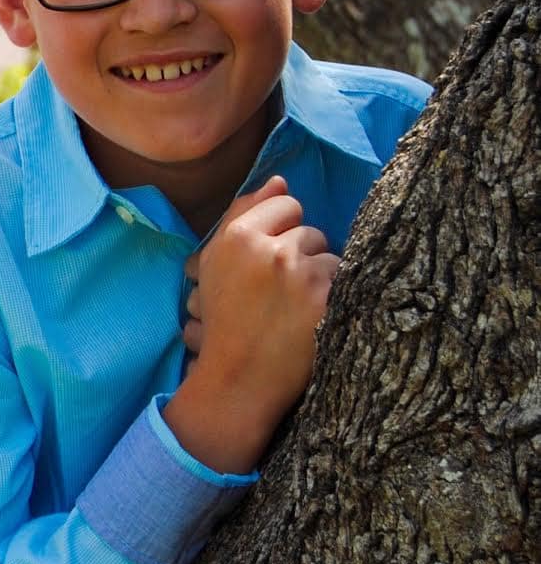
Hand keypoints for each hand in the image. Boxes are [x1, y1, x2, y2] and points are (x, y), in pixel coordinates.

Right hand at [167, 175, 339, 471]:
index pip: (286, 204)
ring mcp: (299, 273)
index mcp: (237, 235)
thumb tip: (281, 181)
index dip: (281, 233)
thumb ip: (244, 213)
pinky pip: (345, 279)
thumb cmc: (225, 321)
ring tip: (298, 309)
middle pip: (310, 230)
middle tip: (282, 293)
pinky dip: (335, 298)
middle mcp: (268, 248)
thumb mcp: (217, 262)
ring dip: (320, 278)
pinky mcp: (325, 300)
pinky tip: (313, 320)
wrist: (236, 383)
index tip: (271, 264)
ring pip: (329, 255)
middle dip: (302, 256)